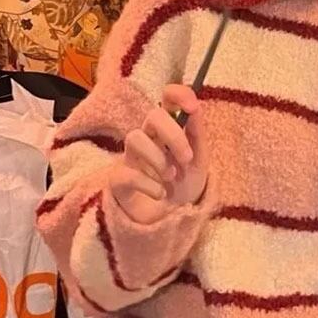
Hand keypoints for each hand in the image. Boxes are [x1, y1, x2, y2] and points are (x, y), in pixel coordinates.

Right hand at [108, 85, 207, 223]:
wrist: (173, 223)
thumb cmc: (185, 187)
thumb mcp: (199, 162)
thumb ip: (197, 135)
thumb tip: (195, 107)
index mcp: (169, 130)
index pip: (167, 99)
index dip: (178, 95)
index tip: (192, 105)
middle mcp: (149, 139)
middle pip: (152, 115)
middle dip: (173, 135)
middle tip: (186, 159)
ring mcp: (132, 159)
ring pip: (134, 138)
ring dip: (158, 158)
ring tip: (171, 177)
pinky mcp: (119, 181)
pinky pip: (125, 172)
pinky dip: (148, 183)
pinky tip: (160, 194)